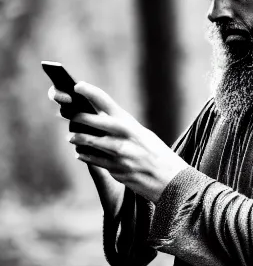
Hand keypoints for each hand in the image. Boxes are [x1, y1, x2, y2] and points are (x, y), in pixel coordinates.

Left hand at [67, 82, 188, 202]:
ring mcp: (119, 154)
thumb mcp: (143, 135)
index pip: (107, 102)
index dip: (90, 92)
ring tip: (72, 137)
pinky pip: (94, 161)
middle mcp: (124, 136)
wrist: (171, 178)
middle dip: (77, 117)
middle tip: (69, 114)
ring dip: (77, 139)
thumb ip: (123, 128)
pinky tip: (81, 153)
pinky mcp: (116, 170)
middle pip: (93, 121)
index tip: (77, 86)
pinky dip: (85, 156)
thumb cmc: (157, 154)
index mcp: (131, 124)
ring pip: (89, 142)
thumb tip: (98, 121)